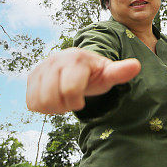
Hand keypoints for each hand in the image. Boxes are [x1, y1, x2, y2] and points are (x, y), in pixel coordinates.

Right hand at [25, 47, 140, 113]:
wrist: (78, 66)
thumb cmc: (96, 73)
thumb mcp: (108, 74)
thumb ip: (120, 72)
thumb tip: (136, 66)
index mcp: (76, 59)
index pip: (70, 90)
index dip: (76, 101)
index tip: (82, 100)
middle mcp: (56, 59)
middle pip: (52, 98)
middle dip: (64, 105)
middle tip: (73, 99)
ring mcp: (41, 67)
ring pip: (39, 101)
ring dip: (53, 107)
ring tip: (64, 99)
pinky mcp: (32, 76)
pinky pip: (31, 102)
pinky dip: (42, 106)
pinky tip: (53, 99)